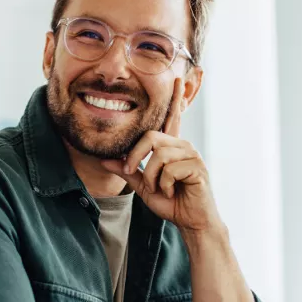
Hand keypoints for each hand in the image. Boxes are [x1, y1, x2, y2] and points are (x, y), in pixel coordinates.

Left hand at [101, 78, 221, 233]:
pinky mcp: (198, 167)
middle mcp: (182, 146)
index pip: (171, 118)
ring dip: (151, 178)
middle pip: (151, 138)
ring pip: (159, 156)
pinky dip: (163, 185)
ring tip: (159, 190)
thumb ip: (128, 171)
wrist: (192, 222)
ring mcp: (192, 155)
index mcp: (171, 147)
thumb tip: (104, 160)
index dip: (174, 99)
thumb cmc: (172, 202)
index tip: (176, 79)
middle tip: (134, 175)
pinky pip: (169, 170)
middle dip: (136, 158)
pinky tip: (172, 192)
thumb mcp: (144, 187)